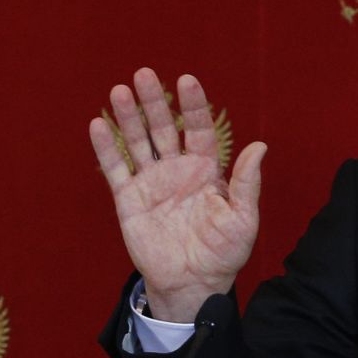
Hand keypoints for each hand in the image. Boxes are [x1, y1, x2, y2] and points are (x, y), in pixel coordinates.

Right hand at [89, 68, 266, 322]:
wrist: (193, 284)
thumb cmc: (223, 252)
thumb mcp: (243, 219)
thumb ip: (247, 183)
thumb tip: (260, 147)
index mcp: (206, 169)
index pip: (199, 128)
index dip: (193, 105)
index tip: (187, 80)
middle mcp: (177, 169)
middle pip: (164, 127)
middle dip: (155, 101)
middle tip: (144, 74)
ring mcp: (152, 182)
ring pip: (138, 142)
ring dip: (129, 117)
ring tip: (120, 91)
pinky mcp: (129, 199)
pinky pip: (116, 169)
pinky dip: (106, 148)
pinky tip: (97, 124)